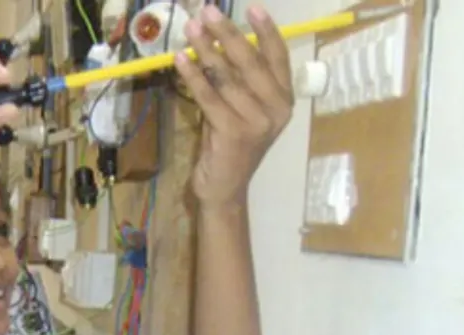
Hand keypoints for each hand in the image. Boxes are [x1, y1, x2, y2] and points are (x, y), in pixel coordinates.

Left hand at [175, 6, 293, 206]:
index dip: (266, 31)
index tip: (252, 8)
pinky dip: (192, 75)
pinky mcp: (234, 133)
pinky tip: (179, 59)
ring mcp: (257, 122)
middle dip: (227, 32)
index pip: (278, 57)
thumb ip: (236, 78)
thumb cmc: (229, 142)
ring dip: (205, 49)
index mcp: (284, 99)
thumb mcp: (239, 106)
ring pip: (227, 77)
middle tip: (206, 11)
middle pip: (250, 61)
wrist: (224, 187)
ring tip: (190, 29)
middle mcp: (277, 109)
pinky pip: (209, 96)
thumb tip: (216, 37)